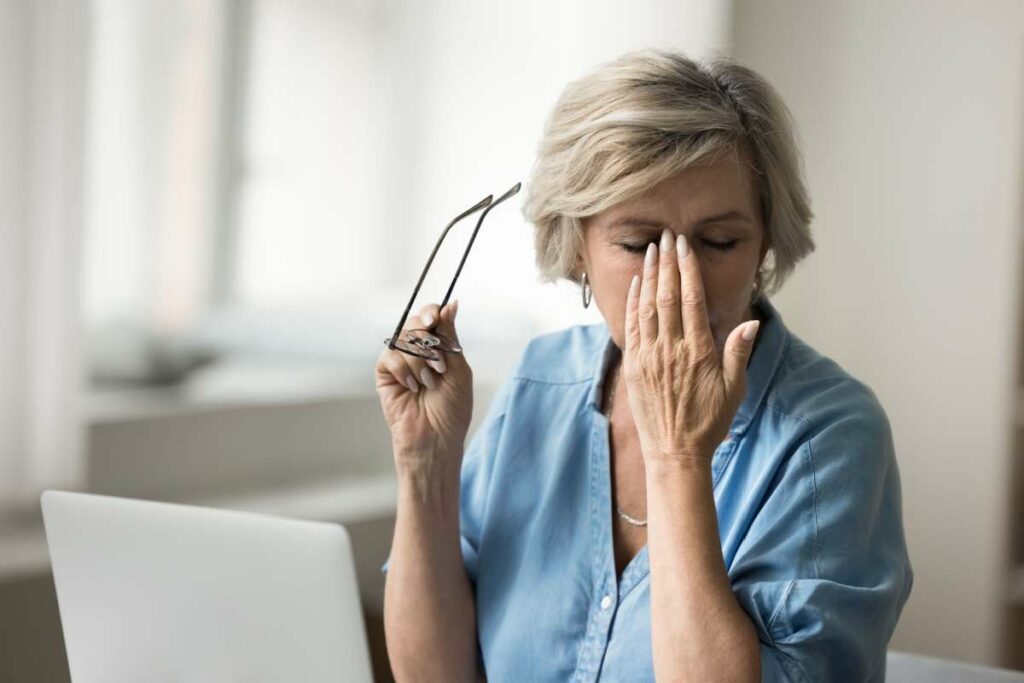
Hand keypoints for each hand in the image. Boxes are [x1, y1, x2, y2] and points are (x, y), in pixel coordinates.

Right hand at [375, 300, 472, 470]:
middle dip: (426, 339)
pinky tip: (412, 387)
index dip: (431, 313)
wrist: (435, 439)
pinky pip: (389, 356)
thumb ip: (450, 336)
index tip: (434, 320)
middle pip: (414, 324)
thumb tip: (450, 304)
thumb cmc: (451, 410)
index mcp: (439, 348)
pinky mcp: (386, 374)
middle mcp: (419, 352)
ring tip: (429, 382)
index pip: (431, 317)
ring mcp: (401, 362)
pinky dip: (403, 369)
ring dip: (419, 360)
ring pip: (402, 339)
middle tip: (438, 362)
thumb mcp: (458, 369)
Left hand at [622, 229, 759, 466]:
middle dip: (667, 263)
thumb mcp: (733, 388)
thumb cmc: (709, 421)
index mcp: (698, 351)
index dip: (687, 269)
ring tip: (651, 250)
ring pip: (647, 306)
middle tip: (666, 237)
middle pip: (667, 296)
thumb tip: (751, 322)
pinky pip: (632, 326)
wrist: (675, 452)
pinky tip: (637, 284)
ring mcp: (650, 356)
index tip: (685, 247)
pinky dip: (634, 302)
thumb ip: (738, 352)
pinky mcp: (635, 365)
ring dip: (649, 276)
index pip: (691, 299)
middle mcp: (671, 349)